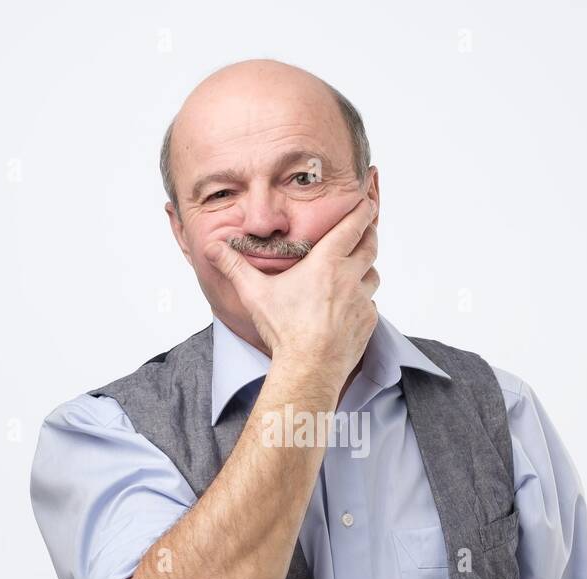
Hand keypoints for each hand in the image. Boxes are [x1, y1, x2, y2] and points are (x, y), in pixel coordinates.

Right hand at [203, 195, 379, 386]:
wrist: (309, 368)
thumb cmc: (284, 330)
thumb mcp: (255, 293)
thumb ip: (234, 267)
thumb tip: (213, 248)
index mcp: (326, 263)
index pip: (353, 227)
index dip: (362, 211)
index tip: (367, 202)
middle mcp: (350, 278)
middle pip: (370, 246)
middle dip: (369, 235)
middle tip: (366, 230)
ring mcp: (362, 301)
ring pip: (373, 276)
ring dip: (366, 270)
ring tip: (355, 271)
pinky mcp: (368, 322)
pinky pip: (371, 305)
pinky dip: (363, 301)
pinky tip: (349, 307)